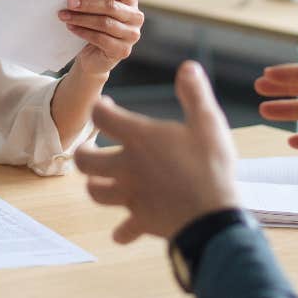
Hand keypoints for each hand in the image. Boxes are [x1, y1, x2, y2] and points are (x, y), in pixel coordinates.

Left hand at [59, 0, 143, 76]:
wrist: (95, 58)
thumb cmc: (95, 29)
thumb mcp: (98, 12)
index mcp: (131, 4)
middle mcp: (136, 19)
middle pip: (112, 7)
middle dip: (88, 4)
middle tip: (70, 3)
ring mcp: (132, 36)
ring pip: (104, 23)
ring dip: (82, 19)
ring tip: (65, 16)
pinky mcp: (122, 51)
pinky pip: (101, 38)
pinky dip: (83, 32)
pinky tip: (72, 27)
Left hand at [75, 61, 239, 242]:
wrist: (213, 217)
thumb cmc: (211, 166)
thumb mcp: (208, 122)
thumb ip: (195, 93)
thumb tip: (188, 67)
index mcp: (140, 138)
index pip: (101, 116)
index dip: (99, 107)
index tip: (106, 104)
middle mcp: (127, 166)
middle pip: (85, 159)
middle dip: (84, 151)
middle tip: (93, 146)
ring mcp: (131, 196)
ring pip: (95, 192)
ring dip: (96, 185)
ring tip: (102, 179)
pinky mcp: (141, 220)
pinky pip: (124, 229)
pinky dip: (122, 230)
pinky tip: (122, 231)